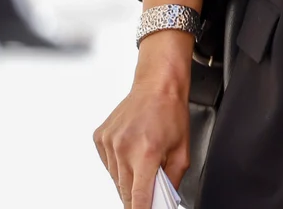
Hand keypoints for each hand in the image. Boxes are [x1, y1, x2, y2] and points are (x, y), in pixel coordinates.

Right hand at [94, 35, 192, 208]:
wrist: (157, 86)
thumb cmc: (171, 114)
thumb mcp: (182, 151)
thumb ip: (172, 180)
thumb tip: (164, 199)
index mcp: (147, 153)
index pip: (138, 196)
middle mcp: (124, 148)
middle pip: (124, 191)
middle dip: (136, 197)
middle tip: (148, 191)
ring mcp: (109, 143)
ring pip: (114, 178)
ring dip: (127, 179)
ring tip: (142, 162)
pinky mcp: (100, 138)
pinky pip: (107, 164)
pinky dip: (118, 164)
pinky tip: (131, 151)